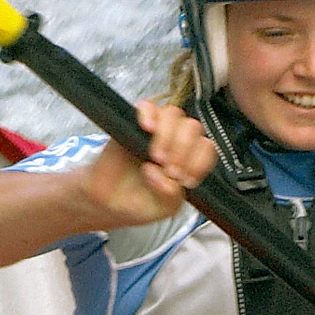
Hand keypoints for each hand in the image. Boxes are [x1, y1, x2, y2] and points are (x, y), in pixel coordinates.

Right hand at [80, 97, 214, 227]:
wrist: (108, 204)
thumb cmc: (140, 203)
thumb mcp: (164, 208)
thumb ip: (171, 194)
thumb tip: (162, 173)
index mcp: (189, 160)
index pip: (206, 148)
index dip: (199, 162)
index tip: (185, 180)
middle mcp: (176, 141)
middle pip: (192, 128)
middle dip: (183, 150)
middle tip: (169, 171)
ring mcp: (156, 130)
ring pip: (173, 115)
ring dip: (168, 136)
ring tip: (155, 157)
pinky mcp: (133, 123)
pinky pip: (146, 106)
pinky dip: (149, 113)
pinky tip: (147, 128)